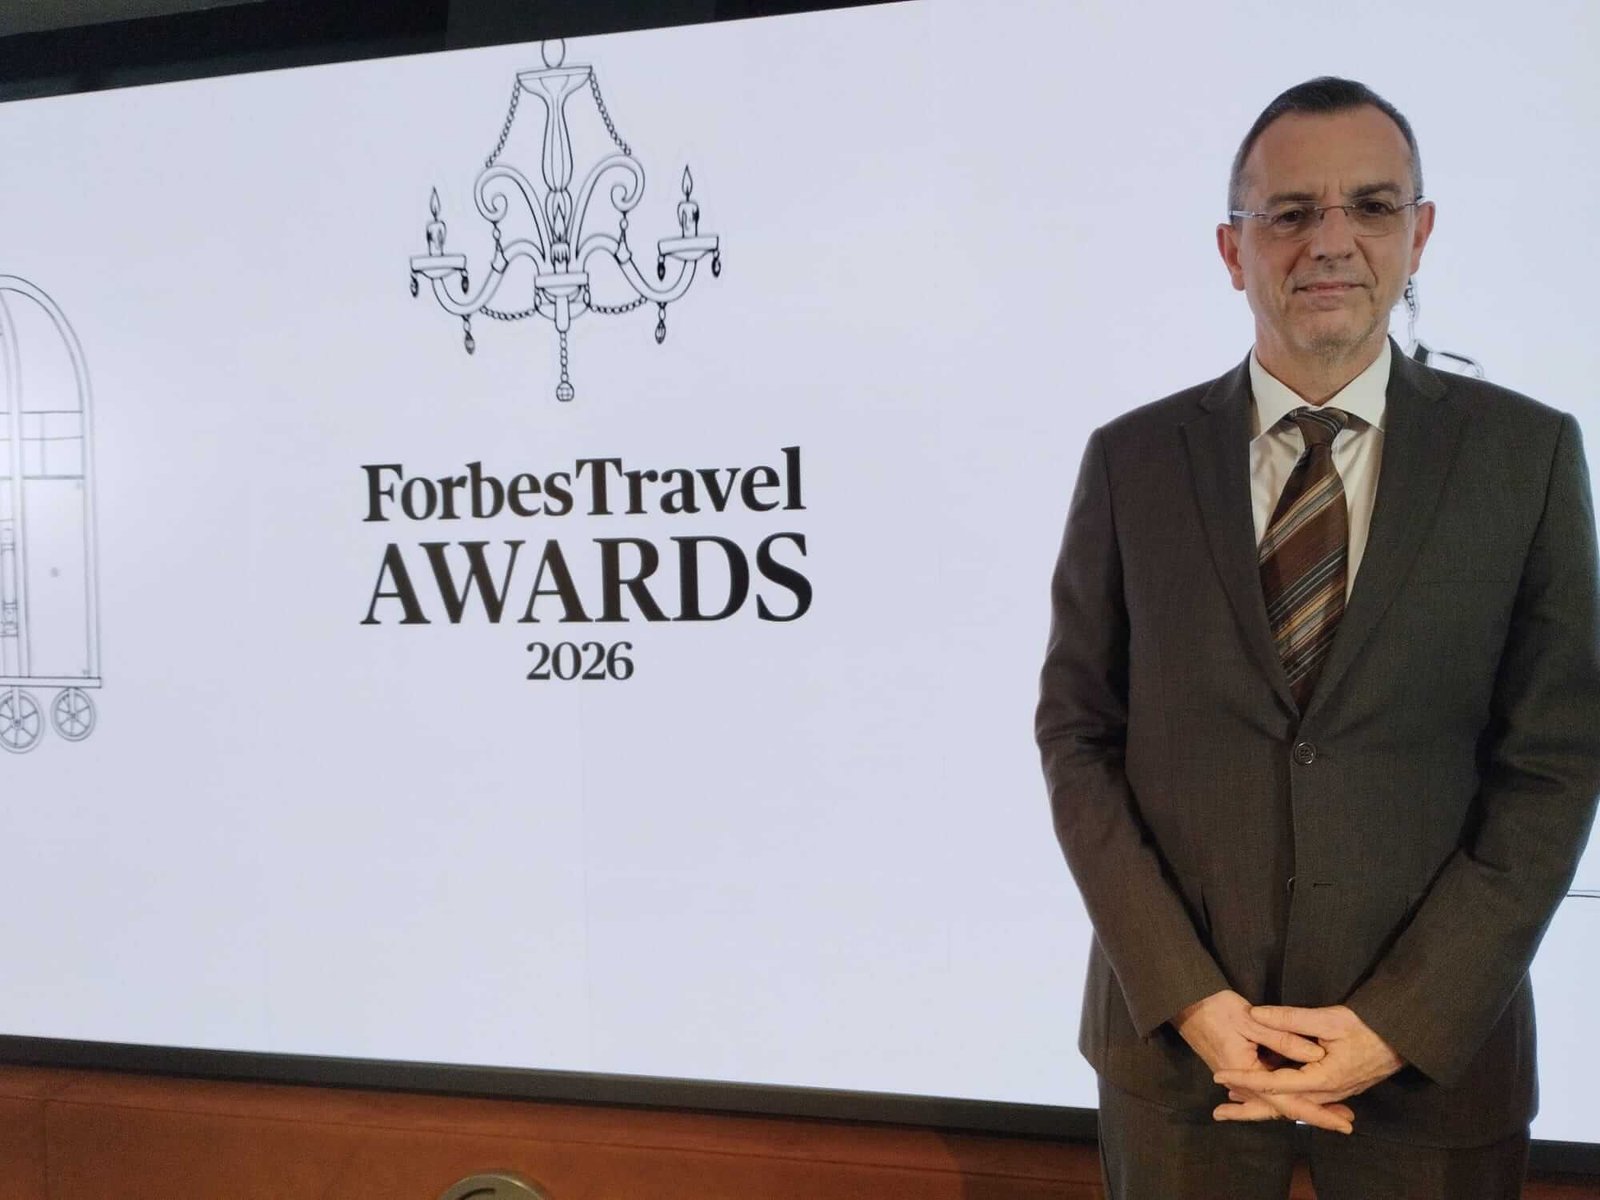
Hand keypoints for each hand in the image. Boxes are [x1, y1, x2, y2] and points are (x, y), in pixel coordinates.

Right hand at [1172, 990, 1354, 1132]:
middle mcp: (1242, 1085)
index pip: (1288, 1103)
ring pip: (1275, 1099)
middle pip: (1283, 1107)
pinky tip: (1299, 1093)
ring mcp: (1239, 1079)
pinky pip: (1265, 1090)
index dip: (1318, 1114)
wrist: (1184, 1003)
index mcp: (1246, 1075)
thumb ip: (1283, 1038)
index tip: (1343, 1123)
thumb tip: (1315, 1055)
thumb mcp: (1250, 1019)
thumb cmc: (1215, 1008)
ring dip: (1303, 1104)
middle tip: (1346, 1121)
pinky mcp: (1238, 1070)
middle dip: (1316, 1114)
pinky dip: (1284, 1093)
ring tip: (1332, 1108)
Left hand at [1212, 1004, 1403, 1129]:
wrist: (1403, 1039)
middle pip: (1281, 1106)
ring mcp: (1333, 1094)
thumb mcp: (1328, 1019)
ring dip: (1264, 1104)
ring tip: (1235, 1101)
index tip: (1219, 1074)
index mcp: (1322, 1080)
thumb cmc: (1368, 1027)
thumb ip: (1290, 1019)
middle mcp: (1326, 1094)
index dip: (1245, 1078)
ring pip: (1292, 1105)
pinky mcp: (1337, 1089)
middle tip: (1219, 1111)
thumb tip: (1256, 1014)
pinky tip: (1268, 1094)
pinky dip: (1282, 1099)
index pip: (1274, 1084)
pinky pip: (1304, 1100)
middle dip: (1249, 1108)